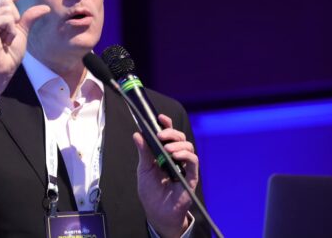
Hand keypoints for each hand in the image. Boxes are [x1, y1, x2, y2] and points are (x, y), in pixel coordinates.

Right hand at [0, 0, 49, 108]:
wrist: (0, 71)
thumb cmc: (8, 55)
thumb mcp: (21, 33)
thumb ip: (29, 18)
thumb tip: (45, 7)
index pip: (6, 0)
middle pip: (8, 2)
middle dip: (15, 20)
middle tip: (8, 37)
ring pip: (9, 10)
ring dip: (12, 27)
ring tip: (5, 40)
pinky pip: (6, 19)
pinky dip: (10, 31)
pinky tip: (3, 41)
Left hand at [133, 114, 198, 237]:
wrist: (157, 213)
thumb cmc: (151, 192)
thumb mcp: (143, 169)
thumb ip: (143, 152)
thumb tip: (138, 134)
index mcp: (164, 153)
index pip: (169, 135)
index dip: (167, 124)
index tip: (160, 118)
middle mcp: (176, 157)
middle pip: (180, 137)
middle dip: (171, 132)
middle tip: (160, 135)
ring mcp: (184, 166)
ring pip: (188, 146)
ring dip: (177, 144)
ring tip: (167, 149)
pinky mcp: (191, 176)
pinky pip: (193, 161)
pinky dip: (186, 155)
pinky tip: (176, 156)